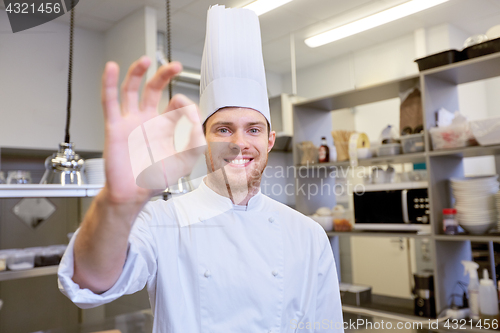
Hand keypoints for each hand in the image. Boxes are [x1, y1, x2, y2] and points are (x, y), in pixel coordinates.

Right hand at [101, 56, 203, 204]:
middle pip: (153, 89)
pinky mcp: (115, 127)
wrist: (134, 194)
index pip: (175, 104)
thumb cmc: (155, 179)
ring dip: (137, 73)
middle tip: (175, 66)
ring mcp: (130, 122)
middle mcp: (147, 120)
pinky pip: (109, 102)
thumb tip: (194, 117)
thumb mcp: (185, 160)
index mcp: (165, 127)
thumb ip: (195, 139)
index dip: (185, 106)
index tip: (191, 117)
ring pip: (131, 90)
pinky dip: (108, 84)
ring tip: (145, 60)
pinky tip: (111, 68)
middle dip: (164, 75)